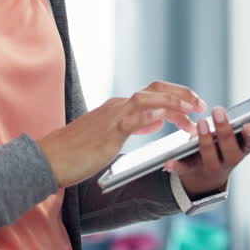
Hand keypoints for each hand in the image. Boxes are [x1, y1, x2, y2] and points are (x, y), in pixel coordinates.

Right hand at [37, 81, 206, 188]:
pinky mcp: (106, 132)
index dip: (178, 97)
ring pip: (147, 99)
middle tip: (201, 105)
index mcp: (119, 108)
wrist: (47, 160)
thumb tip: (157, 120)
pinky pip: (130, 119)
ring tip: (192, 109)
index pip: (154, 94)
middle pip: (156, 90)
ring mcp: (112, 117)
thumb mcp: (111, 135)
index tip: (195, 107)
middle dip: (182, 94)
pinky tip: (163, 117)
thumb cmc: (77, 152)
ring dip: (174, 102)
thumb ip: (134, 125)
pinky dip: (148, 116)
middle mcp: (118, 107)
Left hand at [164, 104, 249, 195]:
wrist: (208, 179)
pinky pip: (184, 168)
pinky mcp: (193, 169)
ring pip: (209, 156)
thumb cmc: (232, 146)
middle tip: (219, 112)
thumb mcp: (248, 134)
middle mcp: (231, 159)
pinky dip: (176, 166)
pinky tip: (168, 163)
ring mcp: (212, 165)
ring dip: (204, 141)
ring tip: (200, 124)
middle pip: (230, 147)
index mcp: (244, 148)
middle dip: (225, 131)